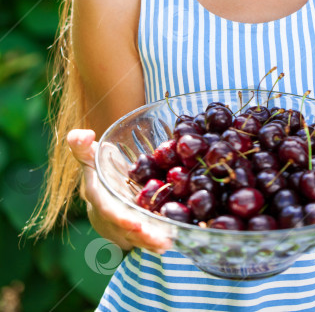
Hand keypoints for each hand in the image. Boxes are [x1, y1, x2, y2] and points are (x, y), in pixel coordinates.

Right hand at [67, 129, 171, 253]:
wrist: (102, 180)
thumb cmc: (97, 163)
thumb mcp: (88, 152)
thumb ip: (80, 143)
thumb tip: (85, 135)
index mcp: (97, 197)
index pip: (106, 211)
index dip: (119, 219)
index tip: (136, 225)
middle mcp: (106, 216)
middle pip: (123, 231)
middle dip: (142, 237)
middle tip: (162, 241)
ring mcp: (118, 225)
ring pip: (134, 239)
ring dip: (151, 243)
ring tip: (169, 243)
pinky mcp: (129, 230)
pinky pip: (141, 239)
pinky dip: (154, 242)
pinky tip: (170, 240)